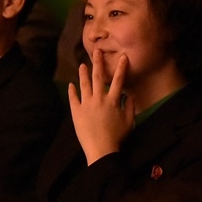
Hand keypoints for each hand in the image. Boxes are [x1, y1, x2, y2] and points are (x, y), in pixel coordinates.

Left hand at [68, 49, 134, 165]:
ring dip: (83, 74)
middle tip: (96, 51)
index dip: (121, 68)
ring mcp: (86, 104)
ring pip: (84, 85)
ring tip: (82, 65)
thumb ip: (131, 107)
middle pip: (99, 77)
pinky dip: (72, 91)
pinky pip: (73, 99)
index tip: (123, 56)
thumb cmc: (117, 136)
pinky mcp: (76, 112)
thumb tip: (131, 95)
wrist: (101, 149)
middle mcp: (99, 99)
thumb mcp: (129, 122)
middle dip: (98, 63)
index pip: (118, 80)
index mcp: (113, 100)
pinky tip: (71, 84)